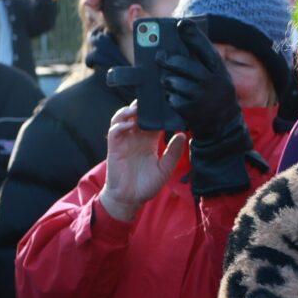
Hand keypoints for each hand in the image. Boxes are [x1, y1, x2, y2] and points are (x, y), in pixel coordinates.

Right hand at [100, 104, 184, 221]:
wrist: (130, 199)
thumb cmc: (147, 185)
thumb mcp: (165, 169)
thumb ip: (173, 153)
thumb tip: (183, 135)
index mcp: (149, 141)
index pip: (153, 120)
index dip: (158, 111)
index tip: (167, 103)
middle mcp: (136, 137)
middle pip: (137, 114)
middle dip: (142, 104)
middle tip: (152, 98)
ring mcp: (124, 141)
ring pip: (122, 117)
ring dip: (128, 110)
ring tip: (137, 108)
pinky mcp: (114, 147)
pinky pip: (114, 131)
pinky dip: (120, 124)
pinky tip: (130, 125)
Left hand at [160, 20, 240, 140]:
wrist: (224, 128)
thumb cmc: (216, 97)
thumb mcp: (218, 79)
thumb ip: (204, 65)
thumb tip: (180, 48)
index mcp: (220, 71)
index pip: (206, 48)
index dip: (193, 35)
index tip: (181, 23)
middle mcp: (213, 83)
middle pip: (184, 65)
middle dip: (169, 60)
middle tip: (159, 57)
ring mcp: (202, 98)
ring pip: (174, 82)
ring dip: (168, 82)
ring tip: (167, 82)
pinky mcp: (192, 111)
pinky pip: (172, 99)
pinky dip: (170, 98)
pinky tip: (173, 98)